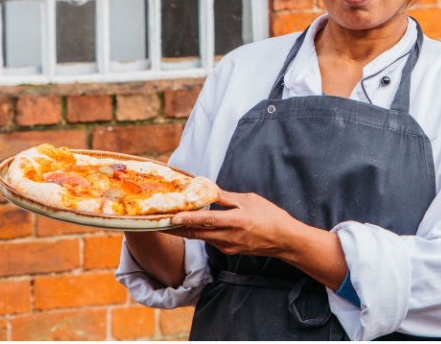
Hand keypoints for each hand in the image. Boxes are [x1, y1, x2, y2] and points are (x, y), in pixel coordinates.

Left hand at [168, 190, 296, 256]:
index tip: (171, 217)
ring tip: (168, 221)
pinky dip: (198, 232)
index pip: (206, 220)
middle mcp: (228, 237)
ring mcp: (227, 246)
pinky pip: (209, 240)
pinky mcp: (228, 249)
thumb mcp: (249, 200)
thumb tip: (209, 190)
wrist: (284, 240)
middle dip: (175, 227)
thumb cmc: (270, 216)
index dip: (187, 218)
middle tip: (157, 221)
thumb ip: (227, 197)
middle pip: (195, 233)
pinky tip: (191, 226)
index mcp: (235, 222)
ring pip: (200, 237)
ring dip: (184, 230)